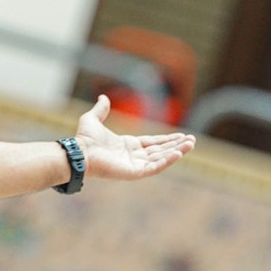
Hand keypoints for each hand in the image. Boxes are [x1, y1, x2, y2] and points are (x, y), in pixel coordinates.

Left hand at [75, 95, 194, 180]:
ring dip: (176, 152)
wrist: (79, 152)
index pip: (152, 143)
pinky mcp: (134, 173)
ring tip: (190, 144)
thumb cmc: (83, 139)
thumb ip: (101, 109)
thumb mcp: (93, 119)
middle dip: (176, 145)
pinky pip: (154, 167)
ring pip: (160, 158)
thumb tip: (103, 97)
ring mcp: (134, 165)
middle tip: (192, 141)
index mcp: (127, 145)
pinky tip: (177, 153)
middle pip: (160, 151)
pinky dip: (166, 161)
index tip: (181, 135)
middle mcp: (133, 156)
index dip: (167, 139)